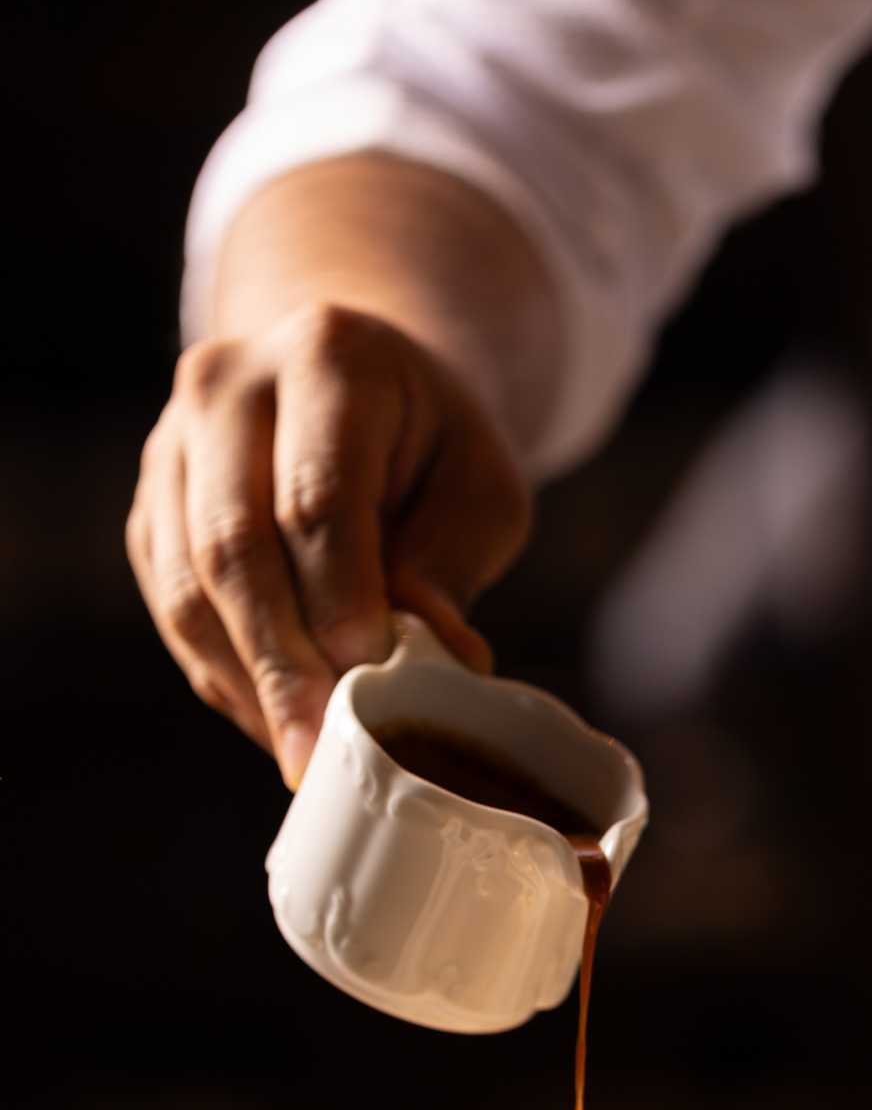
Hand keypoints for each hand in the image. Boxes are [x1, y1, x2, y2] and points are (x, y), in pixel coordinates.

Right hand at [127, 301, 530, 786]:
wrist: (362, 390)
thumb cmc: (433, 448)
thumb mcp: (479, 487)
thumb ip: (453, 564)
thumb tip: (436, 656)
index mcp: (327, 356)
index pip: (316, 497)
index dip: (340, 598)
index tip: (370, 677)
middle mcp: (226, 385)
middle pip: (234, 545)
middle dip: (281, 662)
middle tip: (320, 751)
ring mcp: (173, 446)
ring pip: (189, 585)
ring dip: (246, 682)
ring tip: (301, 754)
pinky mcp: (153, 508)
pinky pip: (173, 608)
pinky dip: (225, 676)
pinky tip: (275, 722)